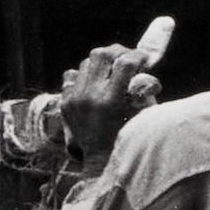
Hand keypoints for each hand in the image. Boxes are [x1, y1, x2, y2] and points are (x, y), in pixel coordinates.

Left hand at [55, 43, 162, 166]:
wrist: (101, 158)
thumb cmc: (129, 134)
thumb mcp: (143, 112)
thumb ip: (144, 87)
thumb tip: (145, 64)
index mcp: (111, 100)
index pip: (124, 63)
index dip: (137, 55)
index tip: (143, 59)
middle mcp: (89, 97)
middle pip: (101, 54)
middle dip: (118, 52)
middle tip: (127, 58)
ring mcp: (74, 99)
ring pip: (86, 62)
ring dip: (101, 63)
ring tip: (111, 72)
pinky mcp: (65, 102)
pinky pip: (72, 75)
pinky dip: (84, 75)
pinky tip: (94, 84)